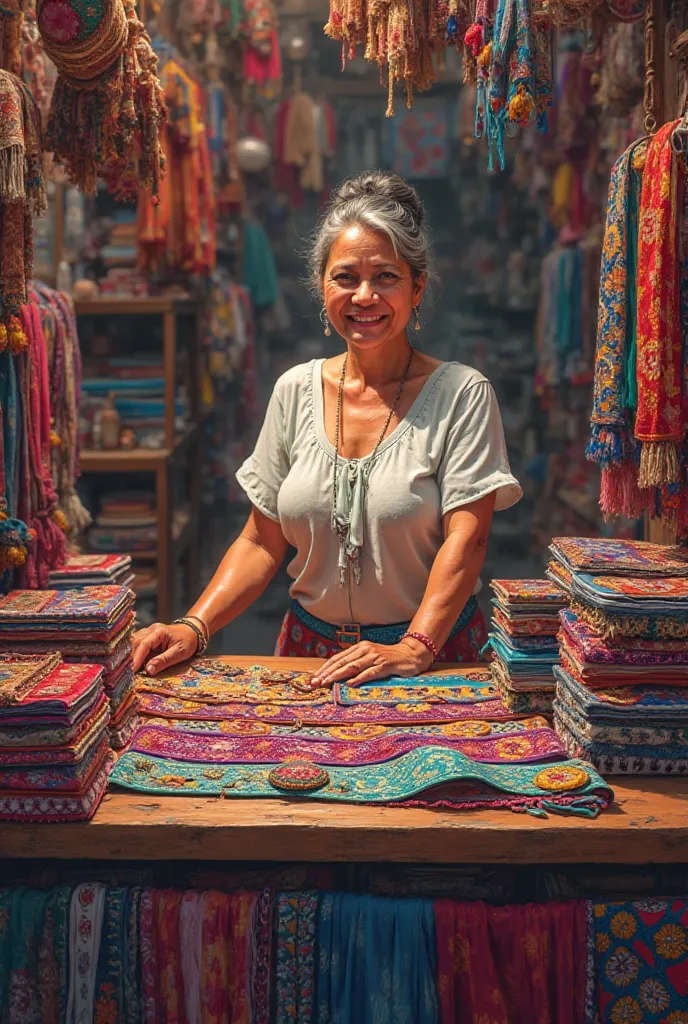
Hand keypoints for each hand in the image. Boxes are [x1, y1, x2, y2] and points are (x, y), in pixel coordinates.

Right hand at [131, 622, 197, 674]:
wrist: (192, 631)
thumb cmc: (188, 641)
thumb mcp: (179, 653)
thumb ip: (163, 661)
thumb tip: (148, 670)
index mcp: (160, 632)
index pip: (144, 644)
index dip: (137, 658)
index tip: (132, 670)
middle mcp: (152, 629)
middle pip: (136, 642)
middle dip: (133, 657)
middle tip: (133, 671)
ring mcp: (149, 631)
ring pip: (135, 642)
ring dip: (134, 654)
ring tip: (135, 667)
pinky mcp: (148, 635)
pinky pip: (138, 642)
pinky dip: (136, 651)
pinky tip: (138, 660)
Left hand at [310, 638, 432, 687]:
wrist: (410, 655)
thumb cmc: (389, 659)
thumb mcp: (370, 658)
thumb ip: (356, 664)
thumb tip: (337, 676)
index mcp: (359, 647)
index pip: (338, 658)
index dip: (324, 668)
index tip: (314, 678)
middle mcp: (365, 650)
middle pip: (342, 662)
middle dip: (327, 673)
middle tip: (315, 683)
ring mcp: (375, 657)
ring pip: (352, 667)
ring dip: (337, 676)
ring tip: (327, 683)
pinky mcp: (385, 665)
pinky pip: (369, 672)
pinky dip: (358, 678)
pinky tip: (350, 684)